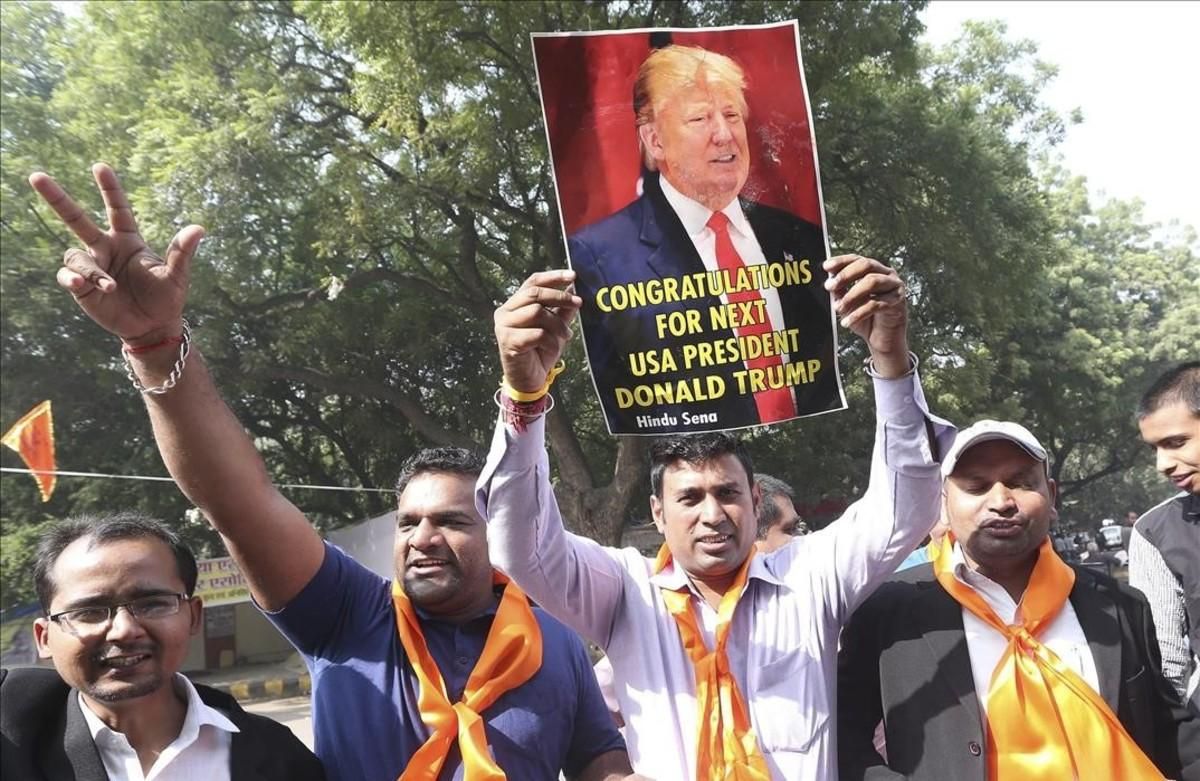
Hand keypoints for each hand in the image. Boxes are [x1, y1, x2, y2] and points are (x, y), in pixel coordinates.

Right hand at [29, 163, 203, 346]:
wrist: (153, 326)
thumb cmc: (166, 297)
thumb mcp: (176, 275)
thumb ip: (182, 252)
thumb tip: (199, 228)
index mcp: (128, 240)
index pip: (117, 209)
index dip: (109, 189)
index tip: (100, 166)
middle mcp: (105, 248)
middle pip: (76, 219)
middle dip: (57, 198)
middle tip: (36, 176)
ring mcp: (92, 266)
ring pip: (75, 256)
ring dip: (90, 270)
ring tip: (110, 287)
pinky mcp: (81, 287)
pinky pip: (67, 275)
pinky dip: (72, 278)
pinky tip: (82, 284)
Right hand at [494, 270, 581, 391]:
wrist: (529, 380)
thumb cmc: (539, 352)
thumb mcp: (555, 328)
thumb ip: (562, 310)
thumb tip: (574, 289)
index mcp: (515, 304)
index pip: (533, 282)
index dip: (553, 277)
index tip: (573, 276)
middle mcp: (505, 311)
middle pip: (534, 293)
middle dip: (560, 297)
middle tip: (579, 303)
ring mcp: (504, 326)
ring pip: (536, 312)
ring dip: (557, 324)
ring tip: (566, 336)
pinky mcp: (507, 341)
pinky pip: (537, 333)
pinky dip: (551, 340)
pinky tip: (553, 348)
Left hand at [823, 254, 908, 376]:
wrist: (882, 339)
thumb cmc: (867, 319)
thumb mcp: (848, 303)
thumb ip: (840, 291)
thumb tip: (829, 282)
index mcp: (874, 270)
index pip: (857, 259)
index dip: (841, 261)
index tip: (826, 267)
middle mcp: (886, 274)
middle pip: (866, 265)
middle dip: (845, 275)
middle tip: (830, 286)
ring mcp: (894, 286)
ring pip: (872, 281)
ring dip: (851, 295)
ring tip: (838, 308)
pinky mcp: (898, 301)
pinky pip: (876, 303)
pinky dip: (858, 313)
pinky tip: (847, 322)